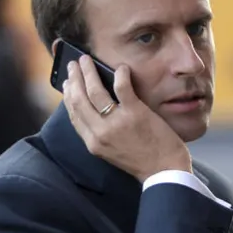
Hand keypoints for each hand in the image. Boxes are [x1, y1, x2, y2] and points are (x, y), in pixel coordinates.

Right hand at [62, 55, 191, 181]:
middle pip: (79, 99)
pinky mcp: (135, 114)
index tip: (68, 82)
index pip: (74, 114)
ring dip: (88, 72)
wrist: (165, 172)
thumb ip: (102, 134)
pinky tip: (121, 67)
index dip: (68, 95)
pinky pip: (122, 87)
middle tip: (73, 64)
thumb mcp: (113, 152)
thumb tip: (96, 110)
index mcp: (93, 143)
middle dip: (74, 78)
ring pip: (94, 91)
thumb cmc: (143, 161)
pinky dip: (119, 74)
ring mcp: (117, 122)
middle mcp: (100, 133)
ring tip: (86, 60)